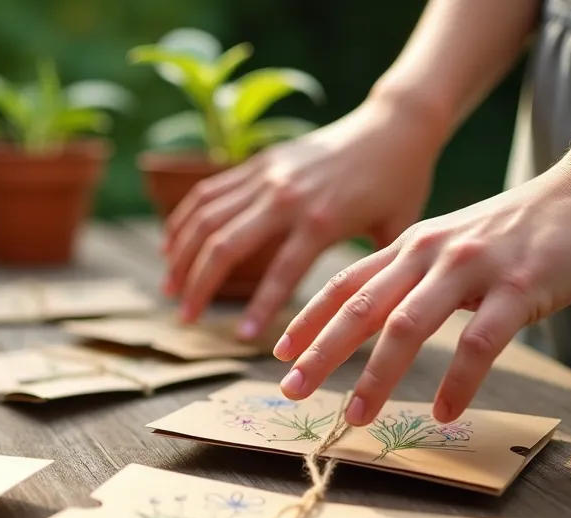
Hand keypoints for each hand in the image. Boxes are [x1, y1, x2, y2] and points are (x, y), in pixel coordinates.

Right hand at [163, 97, 441, 337]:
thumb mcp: (394, 234)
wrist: (395, 124)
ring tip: (170, 289)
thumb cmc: (401, 184)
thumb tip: (367, 324)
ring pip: (206, 218)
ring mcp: (267, 176)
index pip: (279, 274)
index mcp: (321, 221)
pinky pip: (208, 192)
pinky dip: (183, 220)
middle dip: (199, 286)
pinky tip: (169, 246)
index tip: (240, 340)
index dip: (257, 310)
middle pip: (224, 246)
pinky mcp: (258, 162)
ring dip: (181, 256)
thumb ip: (372, 275)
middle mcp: (285, 197)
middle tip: (186, 319)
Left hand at [273, 164, 570, 424]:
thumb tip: (373, 319)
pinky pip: (480, 344)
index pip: (344, 284)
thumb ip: (411, 274)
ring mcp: (472, 269)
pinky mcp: (519, 288)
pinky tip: (445, 412)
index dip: (308, 319)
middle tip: (290, 391)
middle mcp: (429, 253)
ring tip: (356, 417)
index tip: (279, 353)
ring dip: (376, 376)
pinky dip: (458, 383)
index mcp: (409, 245)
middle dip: (320, 352)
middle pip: (359, 307)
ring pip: (407, 327)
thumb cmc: (515, 229)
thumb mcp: (449, 243)